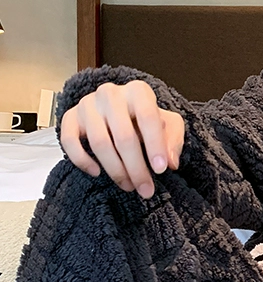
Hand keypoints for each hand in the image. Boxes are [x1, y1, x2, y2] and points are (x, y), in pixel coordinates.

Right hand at [61, 80, 184, 198]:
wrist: (124, 110)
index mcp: (138, 91)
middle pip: (123, 136)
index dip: (155, 145)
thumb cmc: (148, 119)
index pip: (148, 117)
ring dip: (115, 170)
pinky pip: (69, 141)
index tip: (161, 170)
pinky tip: (97, 173)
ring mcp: (88, 104)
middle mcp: (111, 94)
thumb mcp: (170, 125)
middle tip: (146, 189)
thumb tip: (170, 162)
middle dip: (136, 168)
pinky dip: (82, 160)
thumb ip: (173, 140)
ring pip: (99, 143)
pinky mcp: (70, 117)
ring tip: (128, 186)